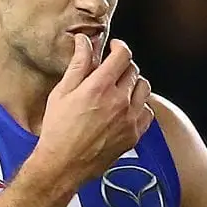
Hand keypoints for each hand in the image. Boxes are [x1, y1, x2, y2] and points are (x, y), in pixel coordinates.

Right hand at [37, 35, 153, 183]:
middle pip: (133, 70)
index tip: (114, 47)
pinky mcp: (134, 134)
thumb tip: (84, 41)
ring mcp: (129, 119)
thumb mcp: (62, 92)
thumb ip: (78, 64)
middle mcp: (118, 101)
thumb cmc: (58, 130)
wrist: (63, 164)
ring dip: (134, 84)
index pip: (123, 55)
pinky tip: (127, 108)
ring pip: (144, 89)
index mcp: (99, 87)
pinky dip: (140, 106)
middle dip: (123, 66)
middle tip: (112, 70)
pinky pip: (148, 111)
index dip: (119, 46)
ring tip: (121, 88)